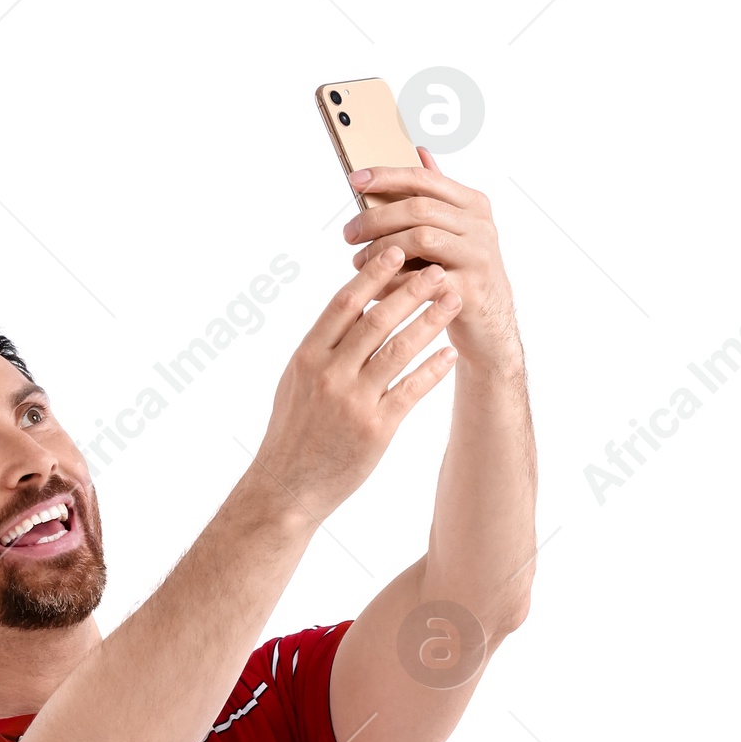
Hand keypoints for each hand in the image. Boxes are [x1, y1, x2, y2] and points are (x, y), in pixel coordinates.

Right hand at [252, 249, 461, 523]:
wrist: (287, 490)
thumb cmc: (292, 435)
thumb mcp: (295, 382)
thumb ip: (322, 346)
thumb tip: (352, 307)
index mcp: (308, 356)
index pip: (344, 303)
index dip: (374, 274)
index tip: (398, 251)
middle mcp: (330, 374)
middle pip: (377, 320)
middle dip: (412, 290)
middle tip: (439, 269)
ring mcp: (354, 402)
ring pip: (399, 349)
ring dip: (430, 321)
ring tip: (453, 300)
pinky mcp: (375, 430)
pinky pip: (411, 390)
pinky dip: (432, 369)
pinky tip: (450, 353)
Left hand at [344, 151, 521, 376]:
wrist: (492, 328)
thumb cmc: (465, 275)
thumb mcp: (457, 232)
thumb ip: (439, 196)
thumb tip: (419, 152)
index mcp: (472, 204)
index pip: (424, 179)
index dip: (387, 176)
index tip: (354, 179)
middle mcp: (479, 225)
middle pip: (419, 208)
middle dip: (376, 219)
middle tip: (349, 233)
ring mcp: (477, 256)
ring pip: (420, 239)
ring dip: (383, 251)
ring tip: (360, 263)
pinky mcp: (470, 290)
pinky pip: (422, 281)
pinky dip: (394, 285)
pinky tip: (376, 290)